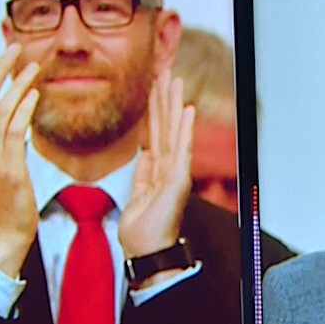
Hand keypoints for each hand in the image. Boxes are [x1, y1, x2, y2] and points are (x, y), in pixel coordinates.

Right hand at [0, 45, 41, 278]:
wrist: (4, 233)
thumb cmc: (6, 199)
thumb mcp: (0, 163)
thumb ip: (3, 139)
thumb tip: (15, 115)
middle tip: (13, 47)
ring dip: (15, 84)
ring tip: (32, 65)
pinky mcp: (9, 170)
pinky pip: (13, 134)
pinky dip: (23, 111)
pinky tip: (34, 95)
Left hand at [119, 76, 195, 281]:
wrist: (147, 253)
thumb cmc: (142, 232)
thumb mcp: (136, 196)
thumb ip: (142, 173)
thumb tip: (143, 154)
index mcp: (158, 171)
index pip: (155, 133)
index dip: (153, 109)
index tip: (152, 86)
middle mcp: (169, 168)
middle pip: (166, 126)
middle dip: (164, 98)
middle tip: (164, 70)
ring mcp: (176, 173)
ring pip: (174, 131)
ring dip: (174, 104)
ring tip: (174, 79)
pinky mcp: (179, 180)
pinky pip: (181, 150)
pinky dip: (185, 130)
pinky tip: (187, 110)